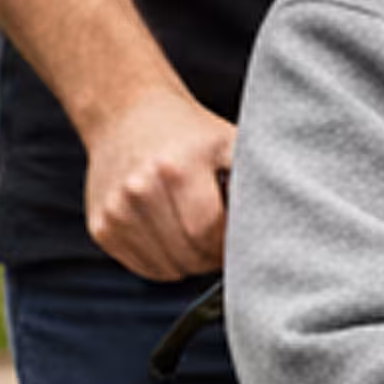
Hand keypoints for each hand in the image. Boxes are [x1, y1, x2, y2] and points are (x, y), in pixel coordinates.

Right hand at [81, 88, 236, 280]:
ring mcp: (115, 212)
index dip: (230, 243)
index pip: (209, 234)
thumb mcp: (228, 142)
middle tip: (221, 235)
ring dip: (190, 260)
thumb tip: (283, 223)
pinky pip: (145, 268)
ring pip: (168, 269)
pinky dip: (165, 260)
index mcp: (175, 169)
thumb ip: (254, 181)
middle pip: (189, 255)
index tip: (239, 234)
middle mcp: (139, 191)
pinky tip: (171, 231)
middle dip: (213, 254)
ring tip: (196, 229)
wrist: (126, 114)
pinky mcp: (100, 227)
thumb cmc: (189, 133)